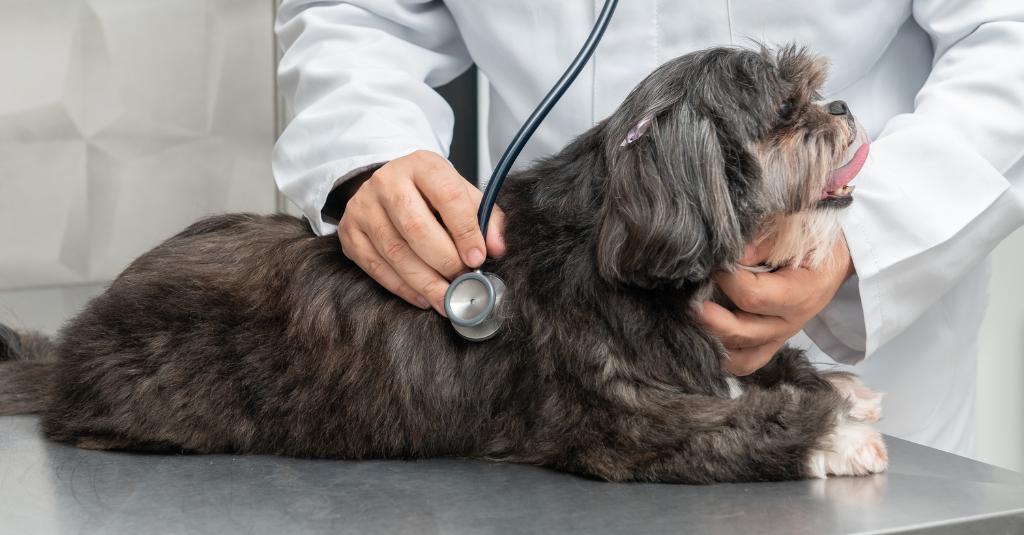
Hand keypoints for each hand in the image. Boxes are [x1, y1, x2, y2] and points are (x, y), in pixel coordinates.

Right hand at [337, 150, 505, 314]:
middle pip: (416, 228)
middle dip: (445, 261)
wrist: (387, 186)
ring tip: (448, 297)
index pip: (448, 196)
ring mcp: (364, 207)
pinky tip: (423, 296)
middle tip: (464, 281)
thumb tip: (497, 249)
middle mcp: (387, 181)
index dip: (465, 231)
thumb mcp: (461, 194)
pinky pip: (376, 267)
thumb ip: (485, 218)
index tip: (478, 258)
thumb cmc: (430, 194)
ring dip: (426, 282)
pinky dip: (403, 288)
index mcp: (422, 165)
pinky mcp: (350, 232)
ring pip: (395, 252)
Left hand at [698, 235, 854, 375]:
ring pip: (741, 357)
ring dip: (712, 341)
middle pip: (741, 332)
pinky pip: (746, 362)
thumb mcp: (799, 230)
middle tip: (689, 296)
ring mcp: (780, 337)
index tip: (714, 262)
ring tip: (693, 318)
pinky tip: (705, 336)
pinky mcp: (770, 342)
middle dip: (708, 316)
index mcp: (801, 294)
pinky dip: (724, 355)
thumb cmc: (816, 239)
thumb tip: (735, 254)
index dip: (726, 280)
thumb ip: (767, 242)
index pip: (752, 296)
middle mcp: (790, 323)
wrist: (836, 258)